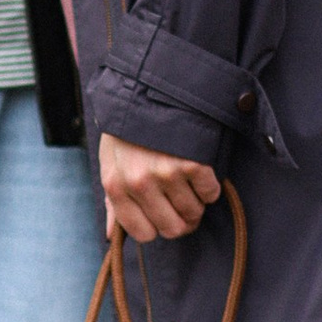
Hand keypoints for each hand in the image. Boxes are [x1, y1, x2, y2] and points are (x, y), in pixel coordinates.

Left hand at [99, 129, 218, 242]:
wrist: (151, 87)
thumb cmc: (128, 128)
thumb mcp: (110, 161)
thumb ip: (112, 201)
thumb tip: (111, 234)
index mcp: (116, 186)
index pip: (143, 233)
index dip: (157, 228)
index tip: (162, 215)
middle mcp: (140, 183)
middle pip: (173, 228)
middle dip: (182, 221)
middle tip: (184, 206)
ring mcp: (167, 173)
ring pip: (194, 214)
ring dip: (197, 204)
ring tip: (190, 186)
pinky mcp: (193, 163)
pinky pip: (211, 194)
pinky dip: (210, 188)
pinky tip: (201, 173)